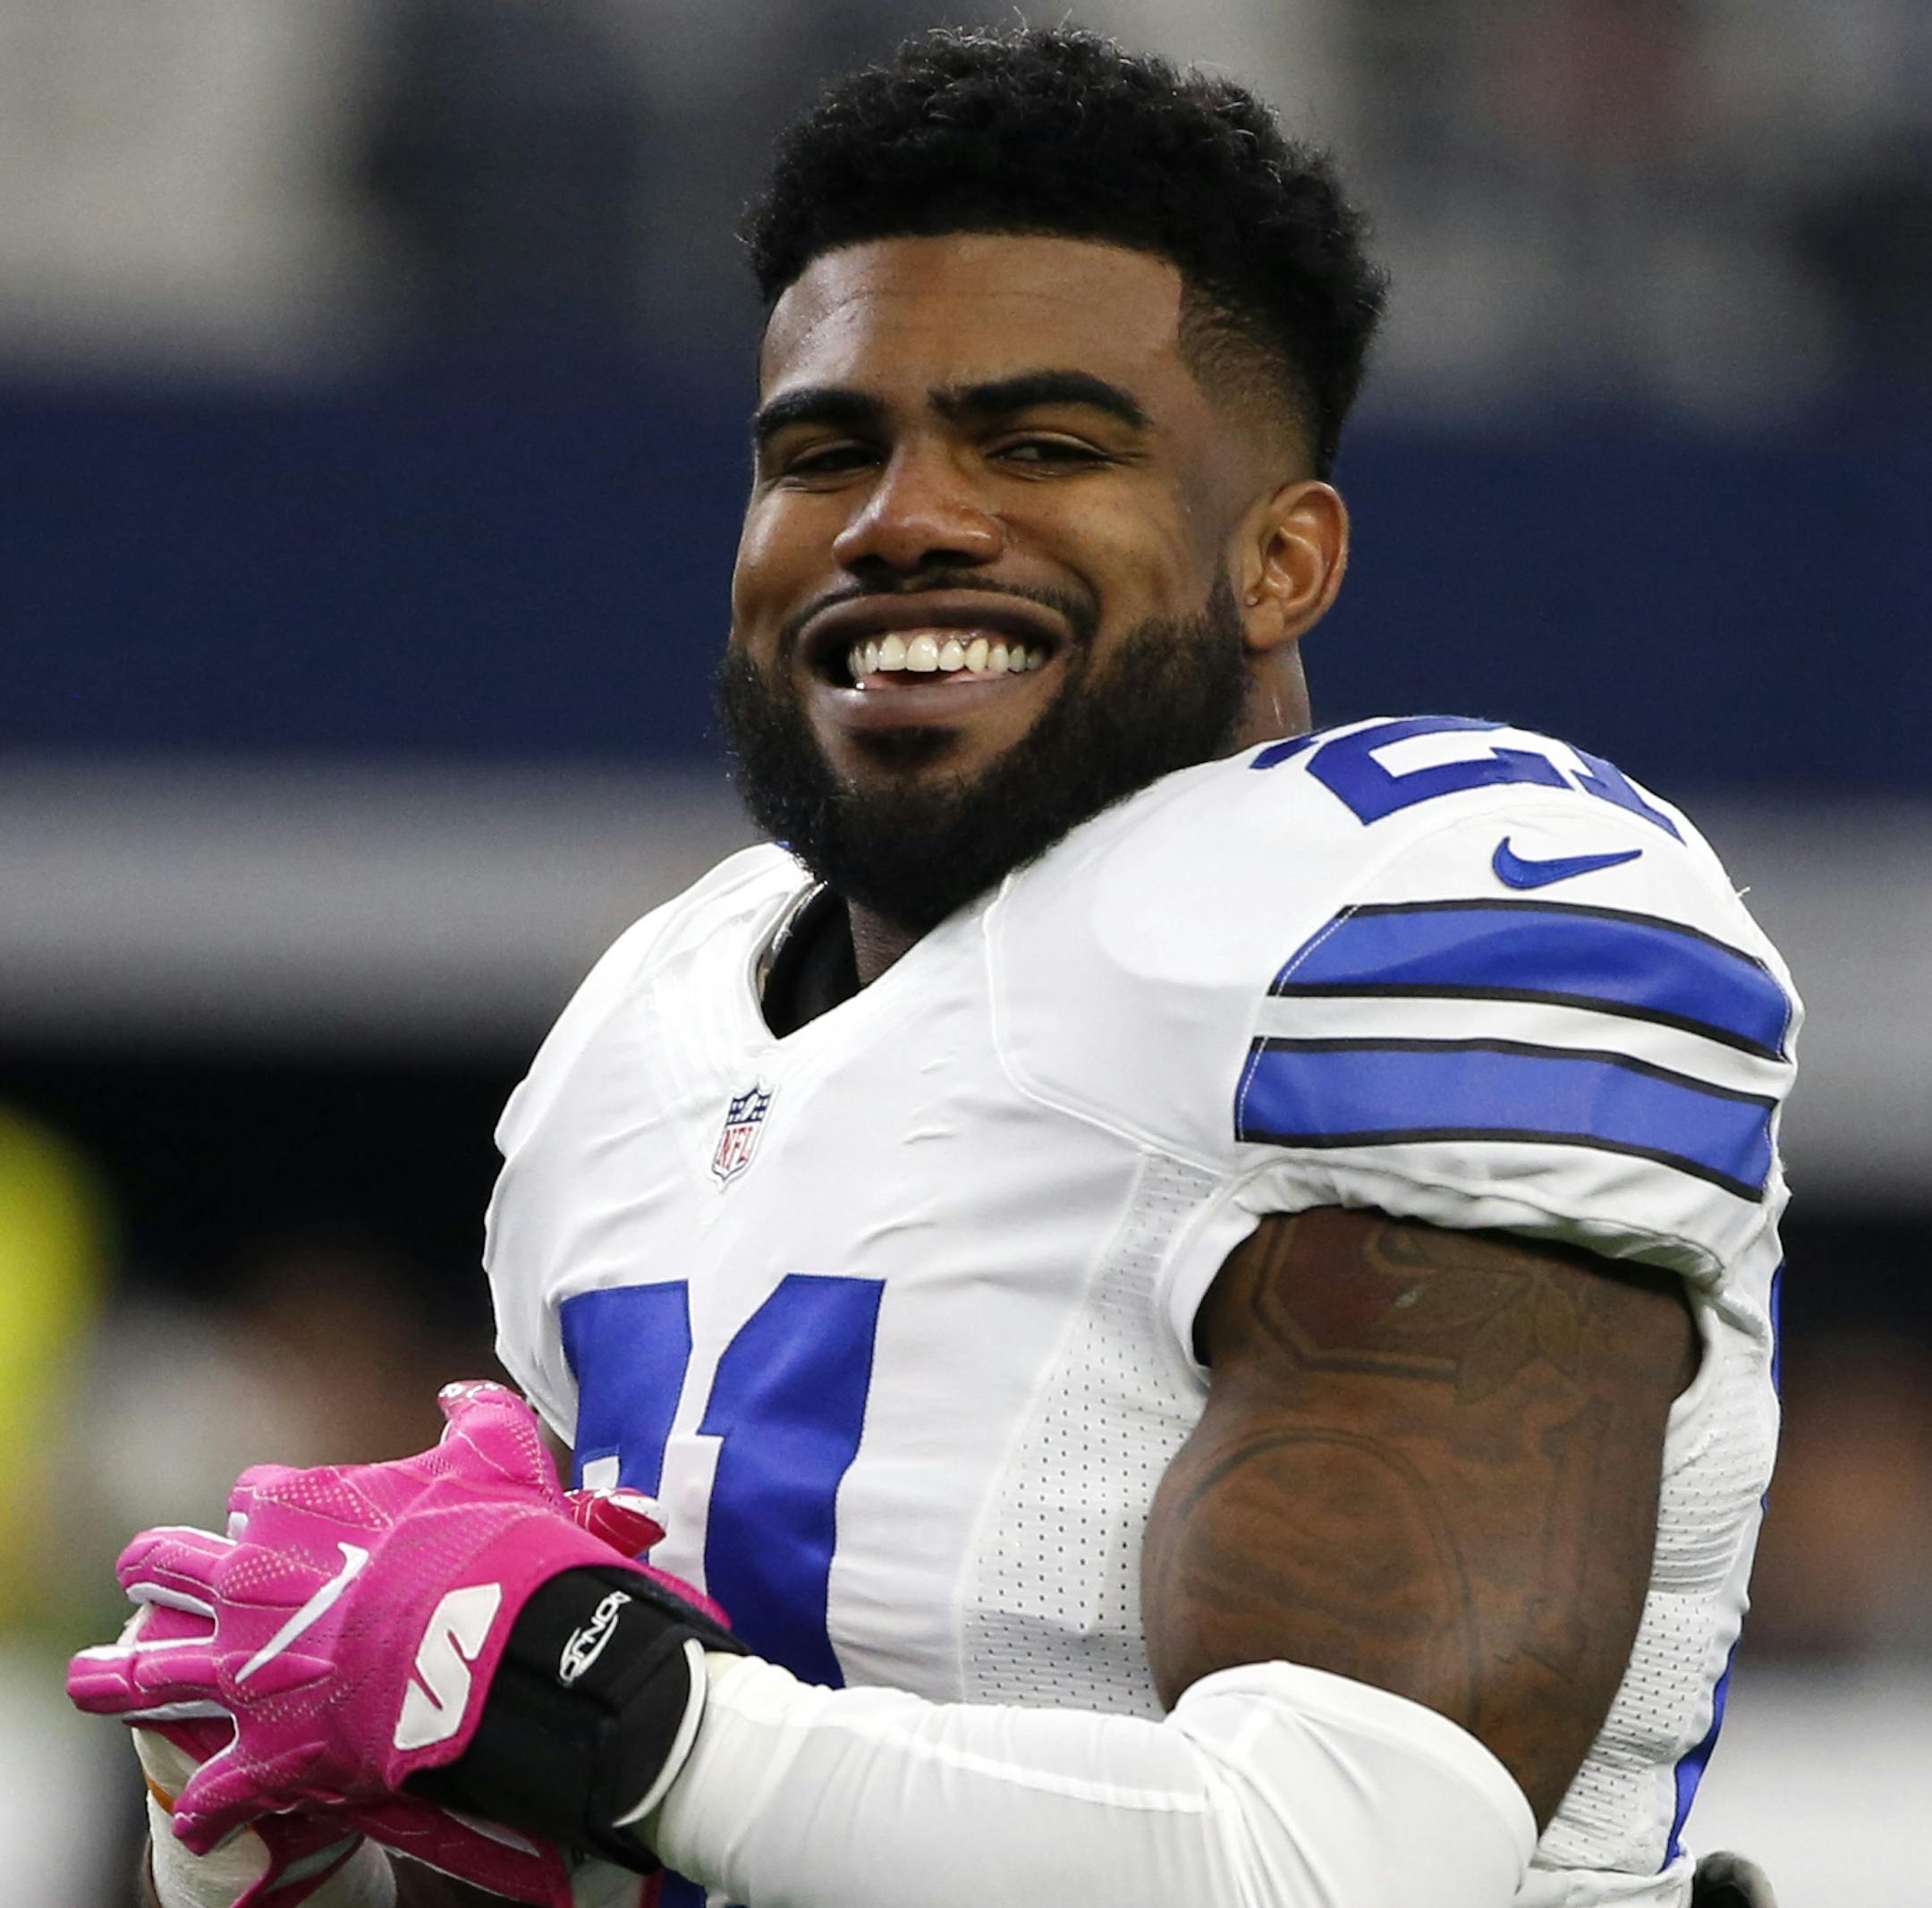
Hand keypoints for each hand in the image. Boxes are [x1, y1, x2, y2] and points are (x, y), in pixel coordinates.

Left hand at [71, 1382, 738, 1873]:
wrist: (492, 1640)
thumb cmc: (493, 1539)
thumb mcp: (498, 1451)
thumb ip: (476, 1414)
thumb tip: (458, 1394)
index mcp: (298, 1509)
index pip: (256, 1496)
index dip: (270, 1511)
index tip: (290, 1524)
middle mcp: (250, 1587)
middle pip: (167, 1566)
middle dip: (157, 1570)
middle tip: (148, 1574)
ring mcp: (247, 1674)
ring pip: (148, 1675)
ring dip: (119, 1678)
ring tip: (93, 1678)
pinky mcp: (266, 1754)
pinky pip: (213, 1792)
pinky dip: (210, 1806)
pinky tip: (205, 1817)